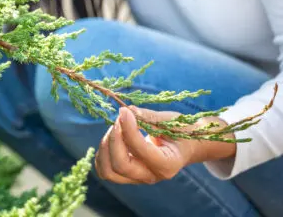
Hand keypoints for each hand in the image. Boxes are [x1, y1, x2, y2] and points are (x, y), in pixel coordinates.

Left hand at [94, 106, 235, 184]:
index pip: (140, 150)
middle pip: (120, 165)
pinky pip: (105, 170)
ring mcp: (138, 178)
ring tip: (115, 129)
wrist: (187, 145)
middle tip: (119, 119)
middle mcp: (151, 176)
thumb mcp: (170, 121)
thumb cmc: (181, 131)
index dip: (128, 129)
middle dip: (113, 139)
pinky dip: (102, 154)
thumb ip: (148, 117)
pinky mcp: (128, 175)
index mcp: (167, 164)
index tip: (124, 111)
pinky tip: (112, 138)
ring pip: (108, 172)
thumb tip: (127, 111)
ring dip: (105, 147)